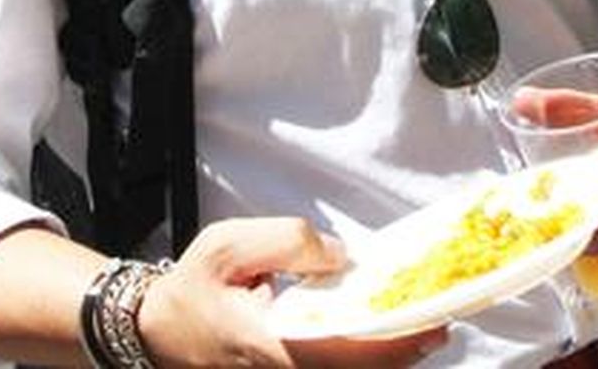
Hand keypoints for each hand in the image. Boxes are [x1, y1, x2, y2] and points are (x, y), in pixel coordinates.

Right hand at [136, 218, 446, 367]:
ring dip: (389, 355)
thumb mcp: (229, 245)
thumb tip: (342, 256)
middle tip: (438, 320)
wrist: (159, 333)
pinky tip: (383, 336)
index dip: (396, 343)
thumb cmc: (194, 289)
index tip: (433, 323)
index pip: (348, 354)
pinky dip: (367, 357)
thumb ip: (287, 241)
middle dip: (405, 349)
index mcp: (272, 346)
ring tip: (419, 325)